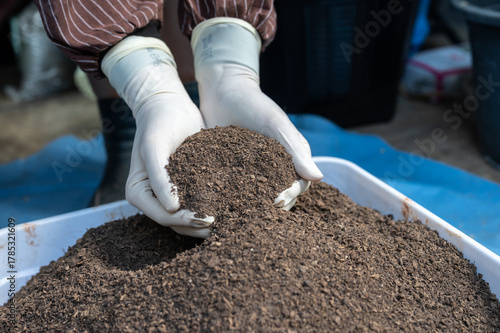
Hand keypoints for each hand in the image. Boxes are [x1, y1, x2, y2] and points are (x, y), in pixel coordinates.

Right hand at [102, 37, 212, 237]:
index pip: (162, 216)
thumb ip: (159, 177)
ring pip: (188, 217)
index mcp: (139, 192)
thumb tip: (171, 209)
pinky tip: (232, 208)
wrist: (170, 106)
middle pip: (176, 222)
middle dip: (198, 226)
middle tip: (225, 226)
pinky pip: (199, 202)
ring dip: (207, 222)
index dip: (183, 220)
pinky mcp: (186, 187)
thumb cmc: (158, 123)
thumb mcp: (155, 147)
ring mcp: (169, 194)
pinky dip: (213, 206)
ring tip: (231, 222)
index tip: (207, 217)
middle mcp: (153, 198)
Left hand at [191, 19, 322, 209]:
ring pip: (258, 196)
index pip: (298, 186)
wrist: (222, 90)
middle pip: (280, 195)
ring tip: (240, 214)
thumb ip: (295, 150)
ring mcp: (253, 170)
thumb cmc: (254, 104)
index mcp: (291, 157)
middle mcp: (275, 167)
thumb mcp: (275, 125)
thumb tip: (317, 178)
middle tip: (257, 214)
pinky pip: (236, 189)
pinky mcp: (232, 170)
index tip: (277, 201)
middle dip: (272, 207)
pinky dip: (233, 198)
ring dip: (253, 206)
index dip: (291, 195)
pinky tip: (223, 206)